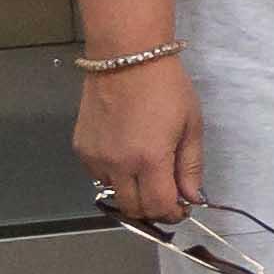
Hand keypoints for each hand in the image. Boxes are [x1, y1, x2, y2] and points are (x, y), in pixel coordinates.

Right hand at [73, 58, 205, 222]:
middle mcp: (117, 164)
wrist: (127, 59)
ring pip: (114, 194)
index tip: (183, 209)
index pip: (158, 206)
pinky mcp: (80, 148)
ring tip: (149, 176)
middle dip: (153, 210)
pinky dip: (116, 176)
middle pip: (133, 208)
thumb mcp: (191, 127)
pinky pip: (99, 176)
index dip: (173, 214)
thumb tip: (192, 197)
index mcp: (149, 159)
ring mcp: (95, 157)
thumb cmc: (167, 89)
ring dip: (133, 193)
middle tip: (167, 199)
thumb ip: (190, 166)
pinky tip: (128, 159)